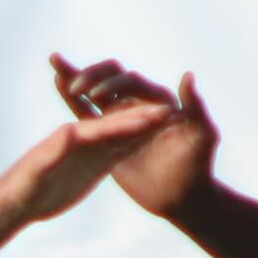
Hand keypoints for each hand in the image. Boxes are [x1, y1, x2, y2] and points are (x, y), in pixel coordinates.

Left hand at [0, 88, 176, 224]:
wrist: (16, 202)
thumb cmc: (22, 185)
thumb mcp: (37, 168)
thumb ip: (54, 149)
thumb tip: (68, 129)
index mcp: (73, 136)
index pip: (105, 126)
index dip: (129, 120)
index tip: (151, 115)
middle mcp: (84, 138)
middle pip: (118, 124)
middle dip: (143, 117)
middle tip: (171, 112)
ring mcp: (90, 150)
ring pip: (122, 134)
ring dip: (143, 127)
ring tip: (168, 121)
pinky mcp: (93, 163)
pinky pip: (118, 150)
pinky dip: (134, 143)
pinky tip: (150, 139)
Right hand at [50, 55, 217, 218]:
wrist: (180, 197)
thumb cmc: (196, 168)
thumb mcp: (202, 137)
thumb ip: (195, 107)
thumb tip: (187, 75)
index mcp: (157, 100)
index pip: (131, 82)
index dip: (112, 84)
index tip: (96, 96)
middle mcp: (137, 103)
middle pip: (110, 78)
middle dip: (91, 76)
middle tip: (76, 88)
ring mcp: (119, 117)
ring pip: (93, 90)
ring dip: (75, 74)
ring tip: (55, 60)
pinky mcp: (103, 133)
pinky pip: (84, 110)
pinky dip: (70, 95)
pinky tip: (56, 79)